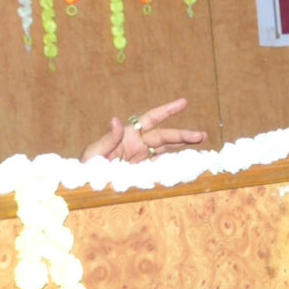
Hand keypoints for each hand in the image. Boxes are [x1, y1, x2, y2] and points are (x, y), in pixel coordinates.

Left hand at [82, 97, 208, 162]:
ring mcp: (143, 158)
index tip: (183, 102)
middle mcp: (138, 144)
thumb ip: (108, 138)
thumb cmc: (87, 167)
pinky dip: (175, 162)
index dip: (167, 111)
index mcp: (128, 135)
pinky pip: (162, 164)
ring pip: (167, 148)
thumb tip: (115, 120)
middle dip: (183, 134)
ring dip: (183, 145)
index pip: (151, 119)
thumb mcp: (95, 153)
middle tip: (201, 135)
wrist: (87, 186)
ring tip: (201, 141)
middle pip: (164, 136)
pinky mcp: (144, 171)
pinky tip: (188, 160)